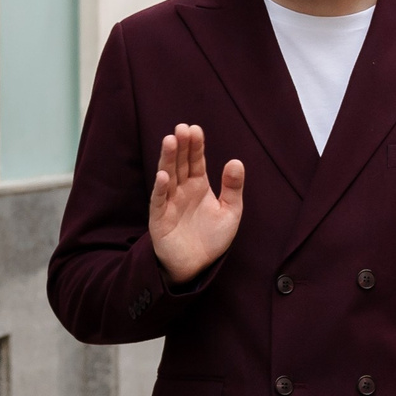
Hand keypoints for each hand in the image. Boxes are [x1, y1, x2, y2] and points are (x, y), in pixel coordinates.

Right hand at [147, 124, 243, 286]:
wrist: (197, 266)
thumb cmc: (212, 238)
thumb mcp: (230, 212)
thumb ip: (233, 188)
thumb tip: (236, 161)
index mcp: (198, 185)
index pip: (195, 160)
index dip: (195, 146)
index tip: (195, 129)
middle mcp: (182, 190)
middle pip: (180, 163)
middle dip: (180, 146)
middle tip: (181, 128)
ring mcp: (169, 202)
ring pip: (167, 177)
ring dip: (167, 159)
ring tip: (170, 141)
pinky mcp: (159, 219)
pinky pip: (159, 201)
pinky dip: (160, 188)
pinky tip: (163, 175)